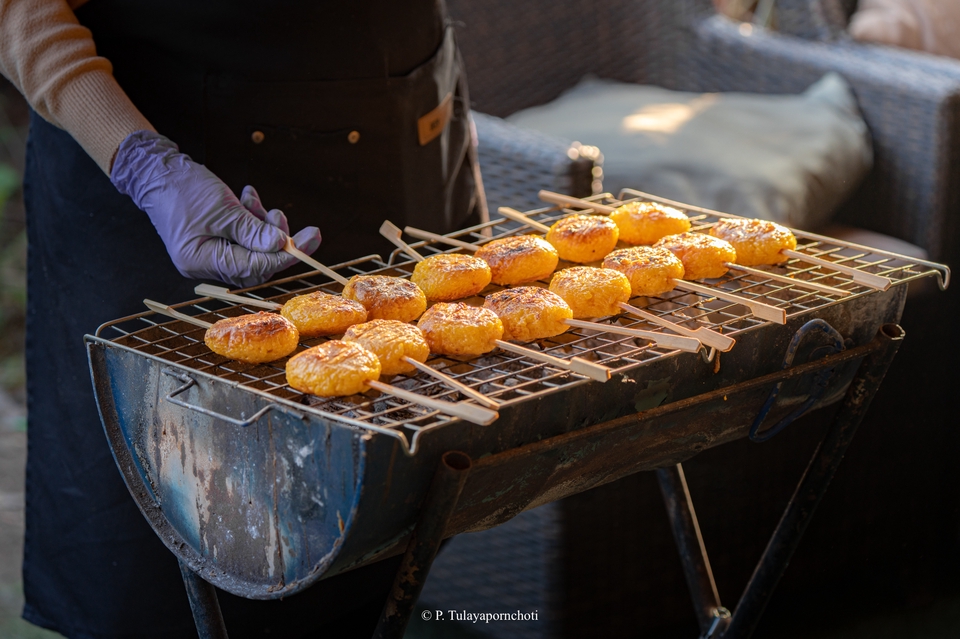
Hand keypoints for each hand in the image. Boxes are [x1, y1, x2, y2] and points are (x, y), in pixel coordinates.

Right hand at [110, 131, 320, 287]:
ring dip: (262, 226)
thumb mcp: (223, 208)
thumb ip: (253, 230)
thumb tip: (281, 245)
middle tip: (290, 220)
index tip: (308, 242)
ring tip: (258, 202)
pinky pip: (240, 237)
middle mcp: (204, 263)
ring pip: (250, 248)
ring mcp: (207, 253)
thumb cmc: (182, 187)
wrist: (155, 170)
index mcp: (202, 261)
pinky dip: (249, 220)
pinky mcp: (211, 239)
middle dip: (276, 241)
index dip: (283, 255)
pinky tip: (247, 198)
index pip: (254, 267)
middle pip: (255, 263)